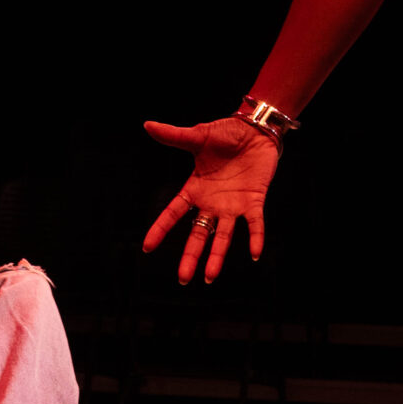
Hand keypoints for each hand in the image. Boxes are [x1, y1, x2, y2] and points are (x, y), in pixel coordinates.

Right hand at [140, 118, 280, 284]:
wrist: (255, 130)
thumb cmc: (226, 133)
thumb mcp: (198, 136)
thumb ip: (174, 136)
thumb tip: (147, 124)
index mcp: (195, 189)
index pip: (173, 212)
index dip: (160, 229)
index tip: (147, 247)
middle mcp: (212, 203)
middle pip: (198, 233)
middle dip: (191, 256)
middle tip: (183, 279)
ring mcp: (233, 205)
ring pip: (223, 236)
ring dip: (217, 256)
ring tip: (209, 278)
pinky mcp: (254, 202)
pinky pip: (255, 224)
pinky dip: (256, 238)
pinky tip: (256, 254)